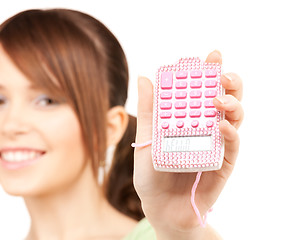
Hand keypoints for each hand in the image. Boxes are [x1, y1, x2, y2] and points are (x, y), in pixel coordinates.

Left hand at [133, 51, 243, 238]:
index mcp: (187, 119)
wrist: (159, 207)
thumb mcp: (146, 138)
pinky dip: (230, 133)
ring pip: (234, 117)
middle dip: (228, 81)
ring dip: (232, 104)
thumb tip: (143, 77)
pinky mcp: (223, 164)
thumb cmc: (151, 174)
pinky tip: (221, 125)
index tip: (209, 56)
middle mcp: (205, 128)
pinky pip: (232, 145)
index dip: (208, 72)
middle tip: (222, 73)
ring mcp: (216, 144)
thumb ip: (149, 110)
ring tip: (218, 99)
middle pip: (224, 99)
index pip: (201, 90)